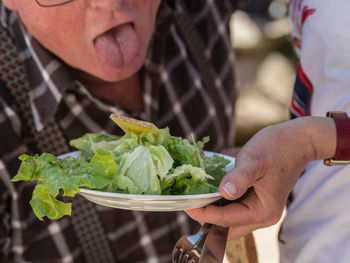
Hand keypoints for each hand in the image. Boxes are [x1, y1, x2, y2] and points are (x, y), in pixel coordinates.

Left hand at [186, 117, 335, 238]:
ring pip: (229, 221)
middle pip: (226, 227)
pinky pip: (234, 210)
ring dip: (212, 212)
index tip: (185, 202)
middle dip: (206, 217)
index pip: (225, 220)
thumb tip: (224, 192)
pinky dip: (220, 204)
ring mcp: (260, 210)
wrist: (297, 141)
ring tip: (195, 197)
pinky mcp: (257, 202)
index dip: (203, 212)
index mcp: (263, 211)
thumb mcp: (254, 160)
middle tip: (187, 201)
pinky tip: (208, 192)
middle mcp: (262, 216)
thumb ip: (239, 177)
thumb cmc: (277, 148)